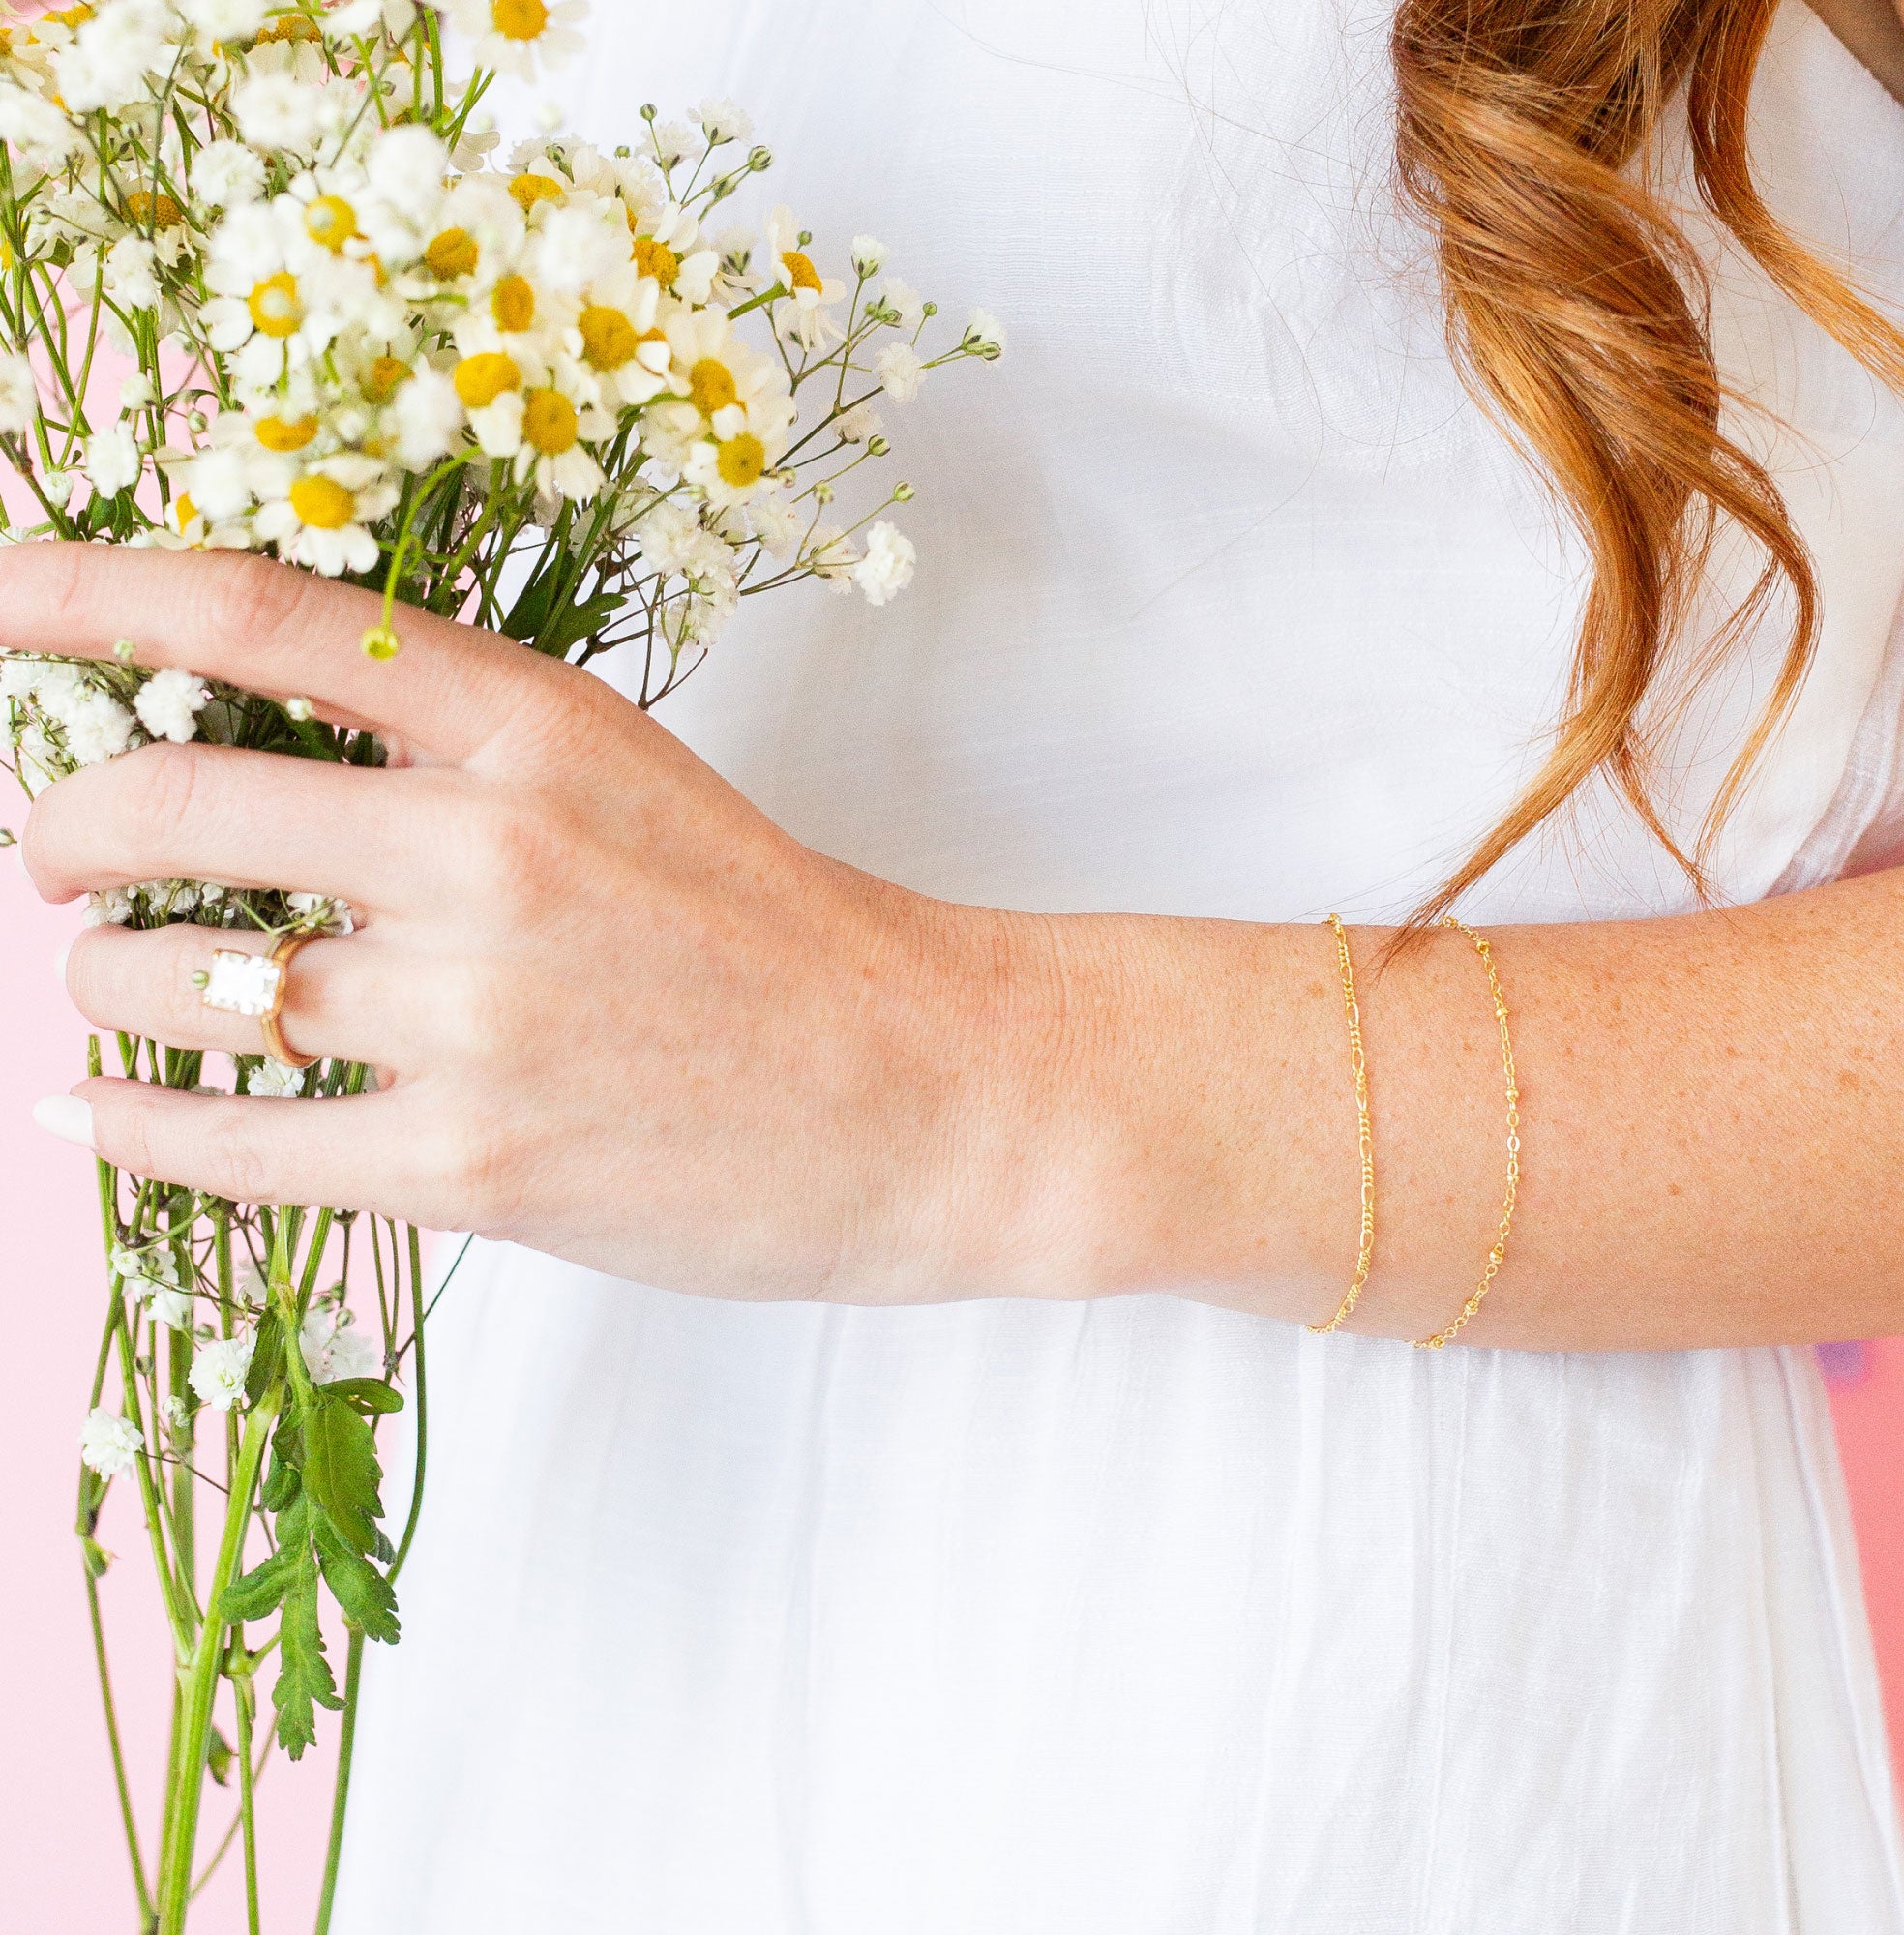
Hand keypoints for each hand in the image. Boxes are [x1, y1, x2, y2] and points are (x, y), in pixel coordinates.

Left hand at [14, 544, 1058, 1301]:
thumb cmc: (781, 938)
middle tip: (52, 855)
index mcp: (536, 728)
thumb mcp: (630, 787)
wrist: (930, 1094)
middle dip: (57, 827)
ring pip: (168, 985)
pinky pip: (222, 1143)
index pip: (251, 617)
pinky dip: (126, 1125)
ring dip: (105, 983)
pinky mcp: (474, 1166)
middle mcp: (489, 852)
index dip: (80, 589)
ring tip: (124, 990)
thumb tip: (232, 761)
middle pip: (160, 805)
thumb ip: (453, 757)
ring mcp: (476, 1016)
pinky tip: (93, 1114)